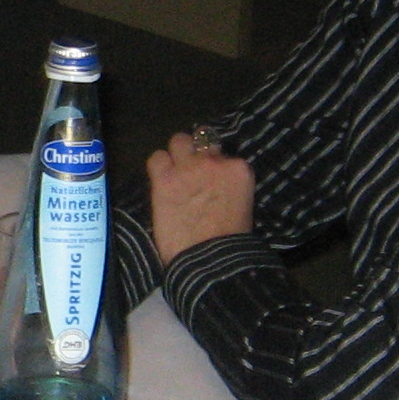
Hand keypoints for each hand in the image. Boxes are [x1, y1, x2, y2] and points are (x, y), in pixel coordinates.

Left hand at [146, 133, 254, 258]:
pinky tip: (160, 180)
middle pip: (202, 140)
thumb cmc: (230, 241)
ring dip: (176, 154)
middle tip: (191, 171)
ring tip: (174, 170)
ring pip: (178, 141)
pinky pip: (156, 158)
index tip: (212, 179)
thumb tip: (216, 185)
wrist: (209, 258)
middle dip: (196, 153)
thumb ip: (229, 186)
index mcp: (239, 169)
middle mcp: (214, 161)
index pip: (225, 154)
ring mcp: (188, 167)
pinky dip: (158, 166)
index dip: (215, 166)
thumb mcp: (242, 205)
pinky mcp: (164, 178)